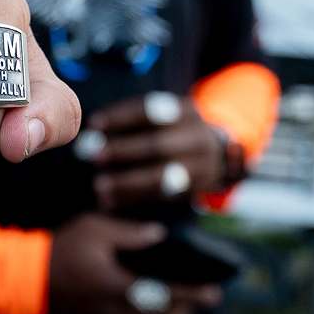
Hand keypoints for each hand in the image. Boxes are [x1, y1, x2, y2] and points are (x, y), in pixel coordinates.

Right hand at [48, 214, 222, 313]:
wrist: (26, 277)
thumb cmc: (60, 250)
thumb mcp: (93, 230)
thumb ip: (128, 232)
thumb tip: (158, 234)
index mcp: (120, 286)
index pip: (168, 294)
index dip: (193, 293)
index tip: (212, 290)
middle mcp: (117, 310)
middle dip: (185, 309)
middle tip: (201, 299)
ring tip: (181, 305)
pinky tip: (148, 309)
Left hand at [87, 95, 224, 209]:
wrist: (219, 154)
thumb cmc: (175, 130)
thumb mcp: (166, 115)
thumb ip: (135, 122)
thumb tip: (93, 131)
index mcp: (184, 112)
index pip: (149, 111)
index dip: (120, 117)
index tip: (94, 124)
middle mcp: (196, 138)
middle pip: (157, 145)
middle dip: (123, 150)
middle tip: (95, 156)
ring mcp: (200, 167)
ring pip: (161, 177)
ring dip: (126, 183)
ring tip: (99, 186)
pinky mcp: (194, 190)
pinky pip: (161, 197)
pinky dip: (133, 200)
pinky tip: (110, 202)